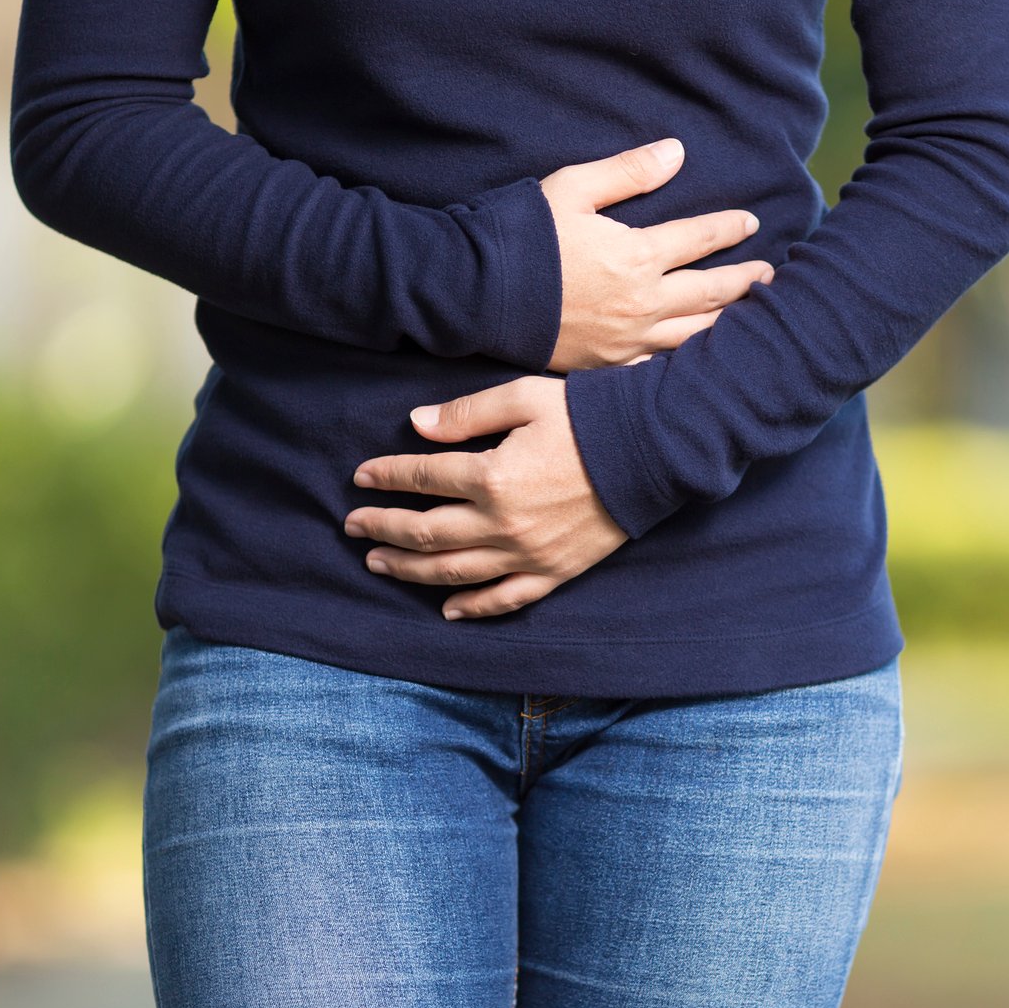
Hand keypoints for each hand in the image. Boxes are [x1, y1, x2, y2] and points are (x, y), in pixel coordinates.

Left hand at [344, 376, 627, 619]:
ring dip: (410, 570)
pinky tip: (447, 609)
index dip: (387, 477)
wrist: (654, 452)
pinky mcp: (554, 571)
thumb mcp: (525, 398)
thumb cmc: (589, 416)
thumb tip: (416, 424)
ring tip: (378, 563)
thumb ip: (468, 414)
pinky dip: (473, 608)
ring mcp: (528, 554)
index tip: (362, 476)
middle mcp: (503, 523)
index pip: (423, 478)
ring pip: (455, 572)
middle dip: (384, 528)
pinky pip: (506, 599)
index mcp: (492, 476)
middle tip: (354, 525)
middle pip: (427, 532)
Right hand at [542, 138, 775, 370]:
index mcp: (637, 256)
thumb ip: (628, 172)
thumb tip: (677, 152)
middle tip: (770, 276)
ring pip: (696, 334)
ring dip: (729, 322)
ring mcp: (627, 340)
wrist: (477, 295)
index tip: (750, 223)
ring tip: (753, 316)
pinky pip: (663, 366)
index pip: (699, 239)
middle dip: (745, 281)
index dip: (728, 228)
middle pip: (710, 291)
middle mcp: (642, 303)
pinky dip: (692, 360)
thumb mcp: (573, 189)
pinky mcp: (608, 366)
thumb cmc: (522, 237)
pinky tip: (705, 357)